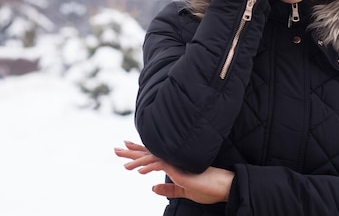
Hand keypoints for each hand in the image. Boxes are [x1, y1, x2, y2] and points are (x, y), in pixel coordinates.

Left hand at [114, 141, 233, 203]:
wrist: (221, 187)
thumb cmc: (206, 188)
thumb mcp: (184, 191)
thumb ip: (168, 189)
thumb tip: (152, 188)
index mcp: (174, 164)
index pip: (153, 155)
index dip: (139, 152)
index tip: (127, 147)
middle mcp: (173, 159)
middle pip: (149, 153)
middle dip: (132, 151)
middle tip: (116, 148)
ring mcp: (176, 162)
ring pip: (151, 157)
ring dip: (135, 159)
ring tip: (121, 161)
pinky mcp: (179, 168)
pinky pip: (159, 164)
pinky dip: (147, 166)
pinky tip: (138, 171)